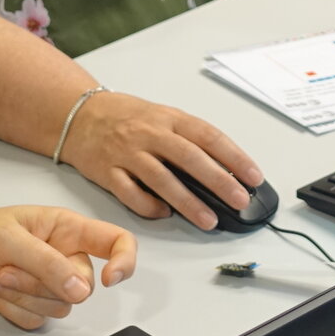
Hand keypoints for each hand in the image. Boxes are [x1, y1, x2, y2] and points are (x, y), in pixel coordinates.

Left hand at [0, 178, 137, 329]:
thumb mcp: (8, 238)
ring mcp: (45, 283)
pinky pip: (36, 321)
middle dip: (39, 284)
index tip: (111, 280)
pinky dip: (11, 309)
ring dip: (21, 296)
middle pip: (81, 288)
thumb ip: (47, 263)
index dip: (125, 261)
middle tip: (5, 268)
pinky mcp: (27, 304)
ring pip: (58, 308)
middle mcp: (62, 257)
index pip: (116, 241)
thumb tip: (83, 289)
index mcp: (66, 229)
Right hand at [59, 90, 264, 230]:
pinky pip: (130, 194)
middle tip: (239, 200)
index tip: (254, 176)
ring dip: (188, 202)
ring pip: (162, 180)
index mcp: (169, 119)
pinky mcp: (107, 172)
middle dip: (218, 181)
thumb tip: (225, 169)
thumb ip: (188, 139)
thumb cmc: (127, 118)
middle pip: (189, 158)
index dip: (234, 156)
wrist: (80, 115)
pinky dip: (149, 206)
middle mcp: (150, 134)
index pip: (208, 136)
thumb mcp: (162, 117)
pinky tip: (164, 213)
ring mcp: (128, 153)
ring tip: (209, 220)